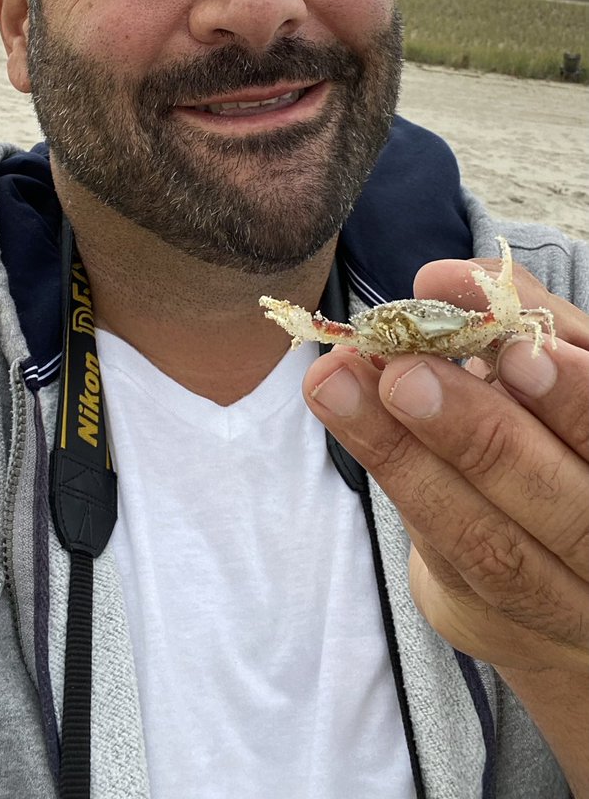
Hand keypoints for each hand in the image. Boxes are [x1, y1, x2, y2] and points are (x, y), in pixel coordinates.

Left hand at [302, 255, 588, 674]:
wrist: (561, 564)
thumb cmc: (565, 437)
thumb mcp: (563, 370)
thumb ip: (517, 319)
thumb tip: (438, 280)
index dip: (575, 402)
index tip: (514, 349)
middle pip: (563, 511)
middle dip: (480, 435)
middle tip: (404, 370)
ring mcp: (560, 606)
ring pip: (488, 547)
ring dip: (406, 459)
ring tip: (339, 385)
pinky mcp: (492, 625)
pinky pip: (444, 564)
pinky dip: (398, 486)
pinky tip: (350, 422)